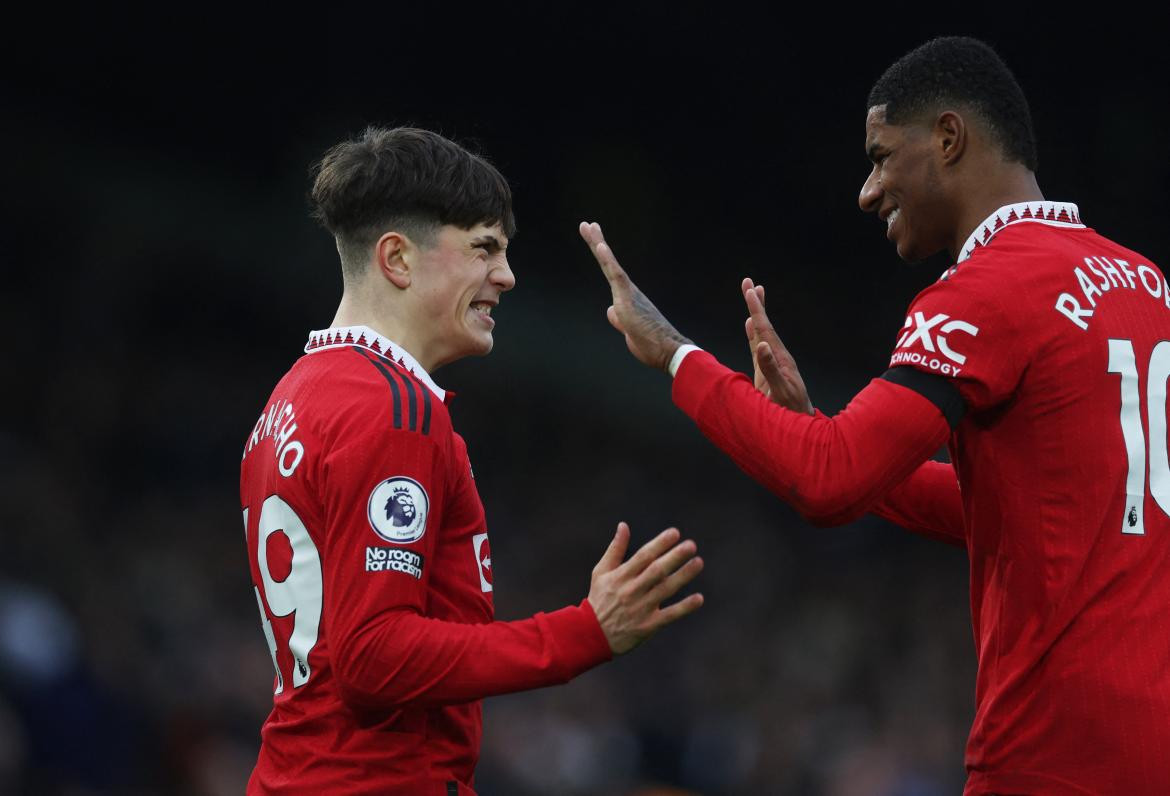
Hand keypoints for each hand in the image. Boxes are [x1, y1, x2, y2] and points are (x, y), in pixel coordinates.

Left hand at [579, 221, 692, 371]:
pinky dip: (608, 259)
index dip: (603, 256)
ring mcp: (628, 293)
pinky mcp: (627, 298)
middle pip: (609, 263)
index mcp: (628, 297)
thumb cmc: (651, 343)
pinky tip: (599, 245)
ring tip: (588, 226)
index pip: (611, 273)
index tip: (595, 242)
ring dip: (598, 244)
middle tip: (587, 225)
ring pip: (610, 264)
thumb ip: (619, 319)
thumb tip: (610, 310)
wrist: (667, 350)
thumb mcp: (629, 330)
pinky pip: (616, 275)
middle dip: (597, 242)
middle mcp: (629, 290)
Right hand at [588, 522, 703, 654]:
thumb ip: (615, 549)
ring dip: (683, 576)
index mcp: (621, 576)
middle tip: (691, 545)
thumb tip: (623, 525)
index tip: (675, 533)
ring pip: (665, 590)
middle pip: (656, 571)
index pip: (643, 556)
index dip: (659, 544)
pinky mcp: (648, 625)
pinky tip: (699, 598)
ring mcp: (641, 608)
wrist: (592, 635)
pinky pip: (669, 615)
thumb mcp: (601, 572)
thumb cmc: (599, 598)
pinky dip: (684, 607)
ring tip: (698, 562)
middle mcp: (631, 590)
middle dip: (674, 557)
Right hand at [742, 278, 813, 414]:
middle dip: (756, 304)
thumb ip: (770, 369)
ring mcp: (772, 364)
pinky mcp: (766, 373)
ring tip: (753, 296)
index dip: (757, 310)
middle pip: (765, 326)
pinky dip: (753, 334)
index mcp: (780, 359)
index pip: (766, 330)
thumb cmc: (790, 414)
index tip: (750, 290)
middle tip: (748, 282)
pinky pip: (758, 347)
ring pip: (762, 334)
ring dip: (756, 315)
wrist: (800, 429)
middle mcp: (777, 357)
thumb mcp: (781, 392)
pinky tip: (749, 326)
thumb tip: (762, 345)